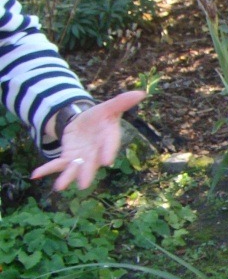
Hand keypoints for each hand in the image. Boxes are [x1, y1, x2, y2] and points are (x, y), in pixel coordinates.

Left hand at [31, 90, 145, 190]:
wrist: (87, 124)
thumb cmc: (101, 117)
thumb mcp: (109, 107)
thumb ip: (122, 102)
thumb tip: (142, 92)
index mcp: (108, 140)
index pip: (109, 146)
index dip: (108, 152)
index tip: (106, 161)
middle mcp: (96, 153)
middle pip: (91, 163)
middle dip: (86, 173)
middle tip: (82, 184)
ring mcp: (81, 157)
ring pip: (74, 168)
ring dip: (66, 177)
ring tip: (59, 186)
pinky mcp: (68, 157)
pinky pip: (57, 164)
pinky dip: (46, 169)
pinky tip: (35, 174)